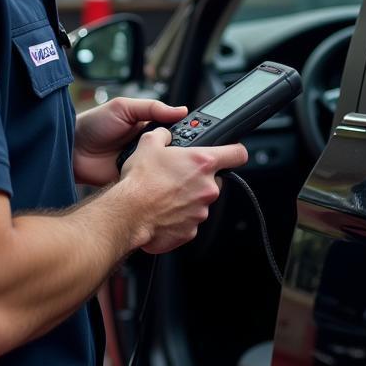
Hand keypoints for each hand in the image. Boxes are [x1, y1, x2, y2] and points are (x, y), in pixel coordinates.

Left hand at [73, 97, 186, 186]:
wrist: (71, 149)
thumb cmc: (93, 124)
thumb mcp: (124, 107)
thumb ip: (152, 108)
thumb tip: (180, 110)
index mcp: (148, 129)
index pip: (175, 133)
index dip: (187, 137)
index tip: (201, 140)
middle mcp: (146, 148)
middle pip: (172, 154)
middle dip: (180, 157)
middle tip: (187, 157)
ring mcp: (140, 165)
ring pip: (162, 171)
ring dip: (167, 172)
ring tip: (177, 172)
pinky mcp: (132, 181)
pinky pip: (147, 183)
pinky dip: (153, 184)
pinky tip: (160, 184)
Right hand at [118, 129, 248, 253]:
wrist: (128, 213)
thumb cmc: (139, 181)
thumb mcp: (148, 143)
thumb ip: (163, 135)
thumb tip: (165, 134)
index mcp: (203, 163)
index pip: (238, 153)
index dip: (235, 150)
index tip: (231, 152)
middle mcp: (207, 188)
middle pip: (215, 179)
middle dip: (200, 177)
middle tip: (179, 176)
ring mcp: (201, 211)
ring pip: (200, 201)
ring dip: (188, 197)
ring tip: (165, 194)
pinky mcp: (191, 230)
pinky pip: (189, 220)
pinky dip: (178, 216)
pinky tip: (162, 209)